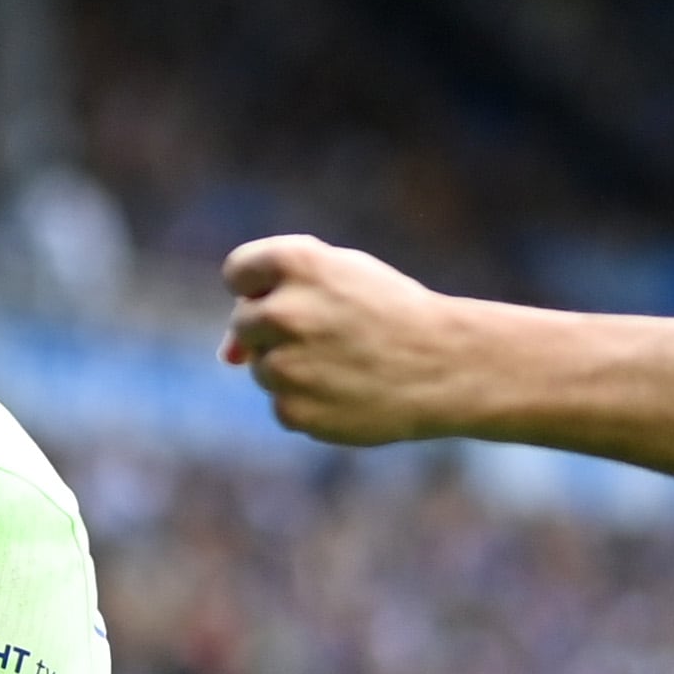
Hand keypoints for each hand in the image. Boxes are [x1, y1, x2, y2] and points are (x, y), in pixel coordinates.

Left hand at [222, 234, 476, 448]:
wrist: (445, 366)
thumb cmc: (392, 314)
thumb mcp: (342, 279)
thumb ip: (276, 296)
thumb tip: (227, 356)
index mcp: (298, 263)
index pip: (237, 273)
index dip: (262, 287)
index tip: (297, 297)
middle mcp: (284, 311)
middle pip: (244, 323)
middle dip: (277, 330)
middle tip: (331, 335)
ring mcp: (286, 365)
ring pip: (261, 369)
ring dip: (292, 369)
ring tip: (346, 364)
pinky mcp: (294, 409)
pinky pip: (281, 406)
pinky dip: (308, 403)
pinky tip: (347, 392)